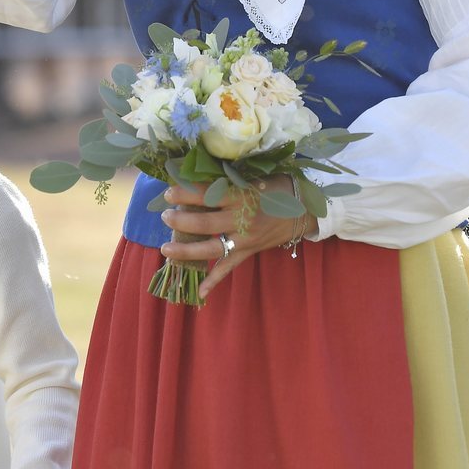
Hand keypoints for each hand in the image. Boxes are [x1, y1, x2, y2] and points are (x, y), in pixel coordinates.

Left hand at [161, 176, 316, 298]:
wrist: (304, 208)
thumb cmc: (276, 187)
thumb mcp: (252, 177)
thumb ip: (227, 180)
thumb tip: (194, 176)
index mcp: (242, 196)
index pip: (208, 195)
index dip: (186, 194)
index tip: (169, 192)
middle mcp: (242, 220)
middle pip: (205, 224)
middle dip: (180, 221)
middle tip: (164, 216)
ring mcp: (245, 240)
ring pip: (211, 249)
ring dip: (186, 252)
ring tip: (165, 250)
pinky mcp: (248, 252)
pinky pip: (229, 268)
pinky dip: (214, 281)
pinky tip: (199, 293)